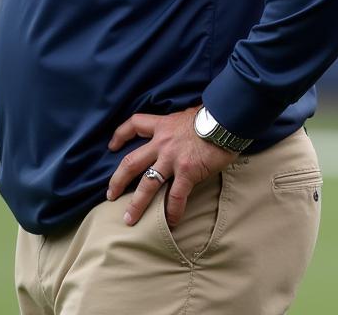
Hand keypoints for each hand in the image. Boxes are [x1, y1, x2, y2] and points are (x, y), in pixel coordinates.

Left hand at [106, 106, 237, 227]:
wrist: (227, 118)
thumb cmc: (213, 116)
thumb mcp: (188, 116)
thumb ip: (179, 127)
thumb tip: (180, 133)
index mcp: (163, 125)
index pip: (135, 125)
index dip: (120, 135)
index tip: (112, 146)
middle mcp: (162, 142)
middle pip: (131, 162)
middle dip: (117, 180)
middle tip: (110, 194)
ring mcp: (172, 158)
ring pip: (147, 184)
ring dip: (136, 204)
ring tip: (129, 219)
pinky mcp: (187, 171)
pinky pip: (175, 197)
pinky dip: (172, 211)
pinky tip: (171, 223)